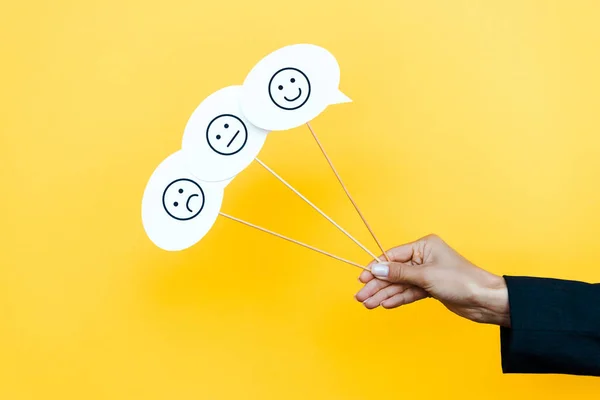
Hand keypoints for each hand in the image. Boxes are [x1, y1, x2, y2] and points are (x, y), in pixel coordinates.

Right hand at [355, 235, 510, 326]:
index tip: (362, 278)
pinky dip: (398, 298)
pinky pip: (409, 292)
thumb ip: (399, 273)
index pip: (393, 256)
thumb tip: (377, 269)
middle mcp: (424, 258)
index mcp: (424, 246)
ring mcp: (427, 273)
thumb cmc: (460, 281)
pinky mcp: (430, 288)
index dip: (376, 268)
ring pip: (400, 284)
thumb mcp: (425, 275)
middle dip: (377, 285)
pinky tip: (385, 304)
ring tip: (369, 304)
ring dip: (384, 294)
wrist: (485, 300)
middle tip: (361, 297)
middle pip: (394, 271)